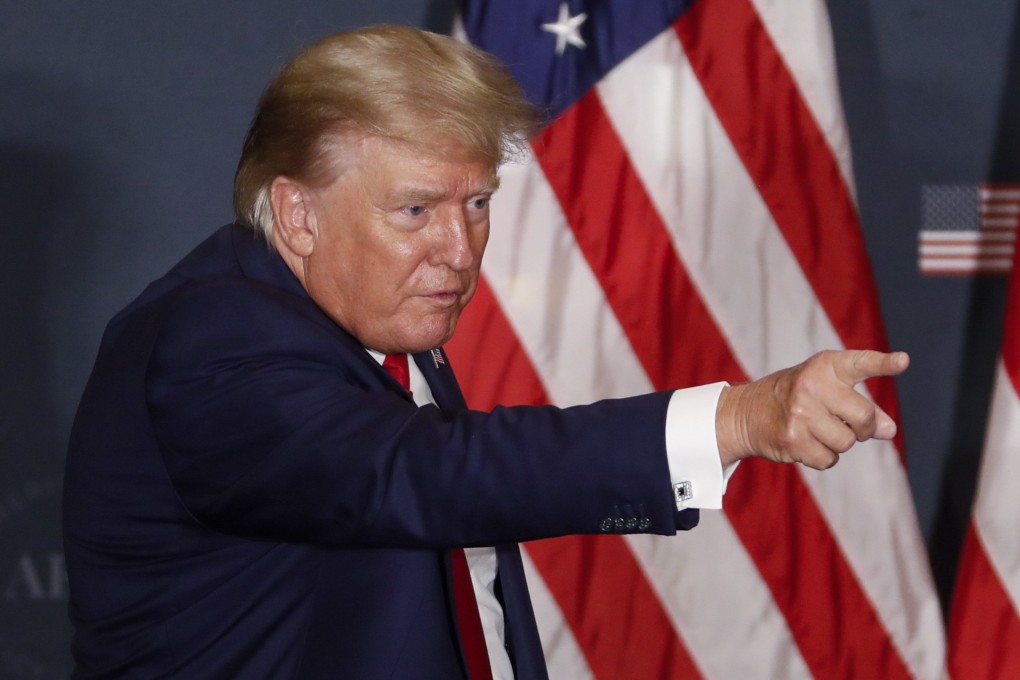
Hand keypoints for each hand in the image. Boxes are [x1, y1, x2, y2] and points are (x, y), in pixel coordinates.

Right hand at [715, 350, 908, 469]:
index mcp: (824, 366)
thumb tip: (889, 431)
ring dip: (840, 443)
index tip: (904, 361)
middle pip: (864, 418)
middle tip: (851, 426)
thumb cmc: (796, 397)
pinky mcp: (792, 439)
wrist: (746, 413)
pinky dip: (824, 457)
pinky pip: (828, 459)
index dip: (883, 363)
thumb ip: (861, 405)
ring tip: (819, 431)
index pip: (859, 363)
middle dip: (864, 429)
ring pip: (847, 443)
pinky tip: (807, 443)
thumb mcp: (827, 389)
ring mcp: (800, 413)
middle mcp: (811, 385)